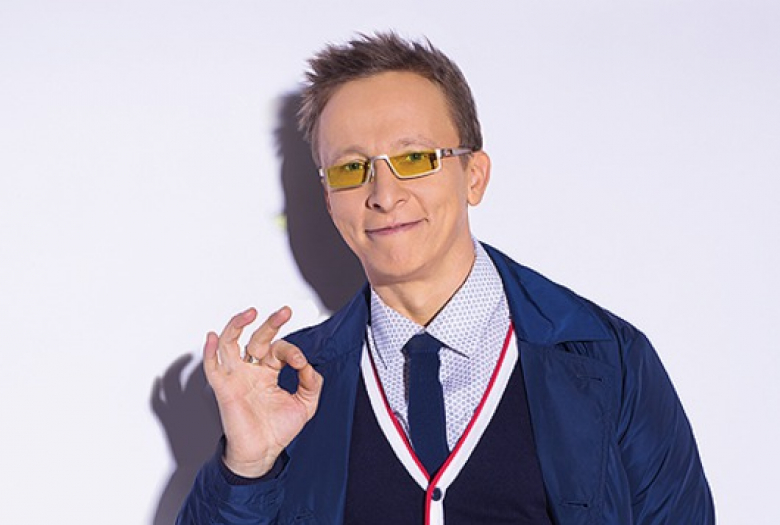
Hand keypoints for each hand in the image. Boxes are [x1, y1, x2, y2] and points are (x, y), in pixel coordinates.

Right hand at [203, 307, 322, 476]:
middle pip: (257, 339)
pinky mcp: (224, 388)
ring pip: (231, 344)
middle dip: (270, 323)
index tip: (301, 364)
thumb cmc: (278, 430)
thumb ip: (312, 382)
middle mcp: (252, 370)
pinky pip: (212, 367)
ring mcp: (237, 377)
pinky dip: (210, 351)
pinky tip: (214, 337)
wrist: (263, 453)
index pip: (279, 350)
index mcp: (269, 372)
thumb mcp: (306, 404)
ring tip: (250, 313)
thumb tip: (308, 365)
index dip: (292, 352)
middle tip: (284, 312)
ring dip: (238, 325)